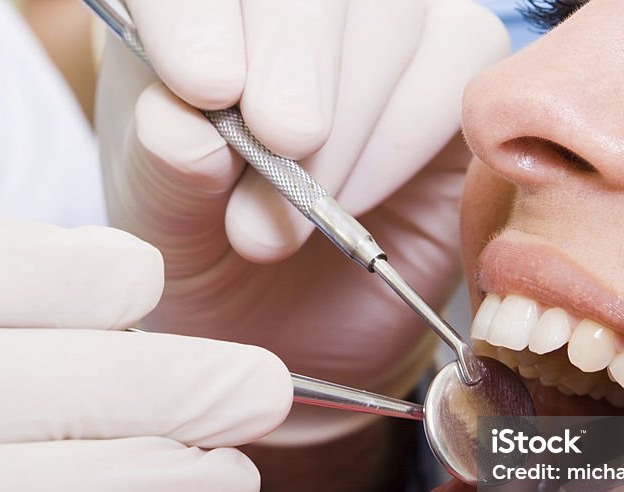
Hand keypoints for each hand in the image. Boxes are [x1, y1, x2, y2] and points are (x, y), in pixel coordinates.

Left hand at [97, 0, 509, 441]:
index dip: (201, 10)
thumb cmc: (212, 264)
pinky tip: (355, 198)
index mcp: (191, 21)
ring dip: (350, 120)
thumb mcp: (163, 233)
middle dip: (295, 57)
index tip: (205, 86)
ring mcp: (377, 35)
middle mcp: (284, 14)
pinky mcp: (450, 76)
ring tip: (295, 217)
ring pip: (393, 10)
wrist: (291, 328)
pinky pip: (460, 59)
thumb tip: (185, 127)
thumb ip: (163, 173)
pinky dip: (405, 135)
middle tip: (279, 145)